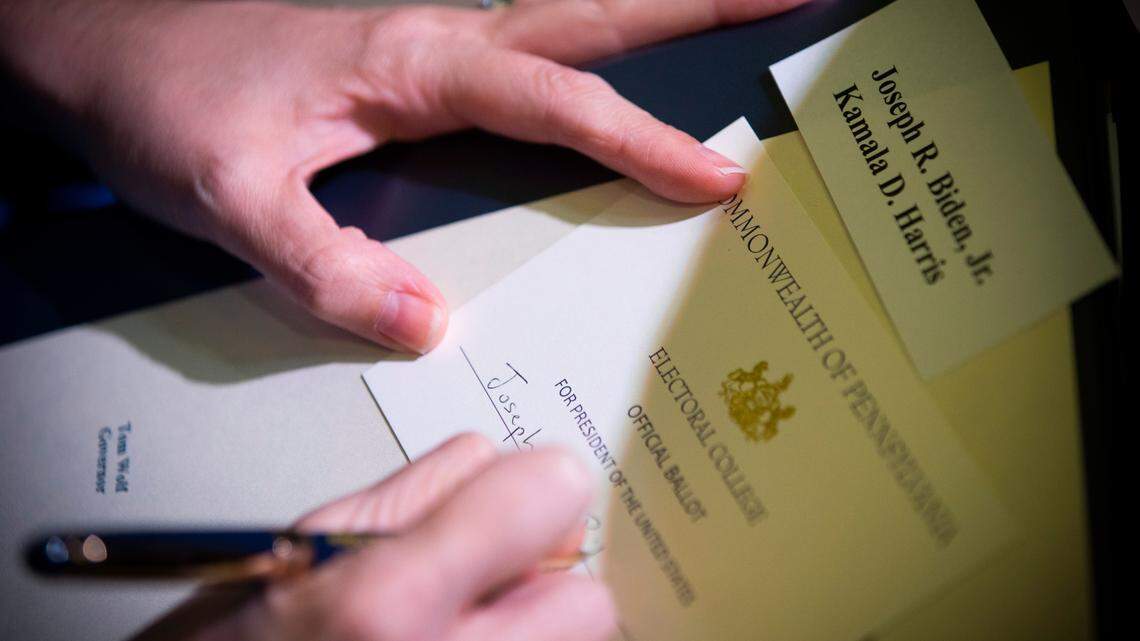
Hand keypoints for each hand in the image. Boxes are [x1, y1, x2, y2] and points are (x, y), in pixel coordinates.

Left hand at [0, 0, 808, 351]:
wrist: (104, 49)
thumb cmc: (164, 106)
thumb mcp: (229, 196)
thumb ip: (324, 261)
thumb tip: (426, 321)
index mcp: (414, 62)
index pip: (554, 103)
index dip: (641, 141)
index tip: (720, 178)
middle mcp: (440, 37)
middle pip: (595, 13)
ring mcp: (436, 42)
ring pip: (572, 18)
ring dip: (661, 11)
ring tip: (748, 4)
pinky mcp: (421, 63)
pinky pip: (535, 53)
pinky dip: (599, 53)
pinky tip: (621, 73)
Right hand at [181, 434, 610, 640]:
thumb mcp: (291, 554)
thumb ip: (403, 500)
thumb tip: (486, 461)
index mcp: (384, 603)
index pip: (548, 497)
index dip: (534, 487)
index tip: (520, 490)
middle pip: (588, 599)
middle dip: (546, 578)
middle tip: (486, 576)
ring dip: (537, 625)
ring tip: (461, 620)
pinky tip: (456, 640)